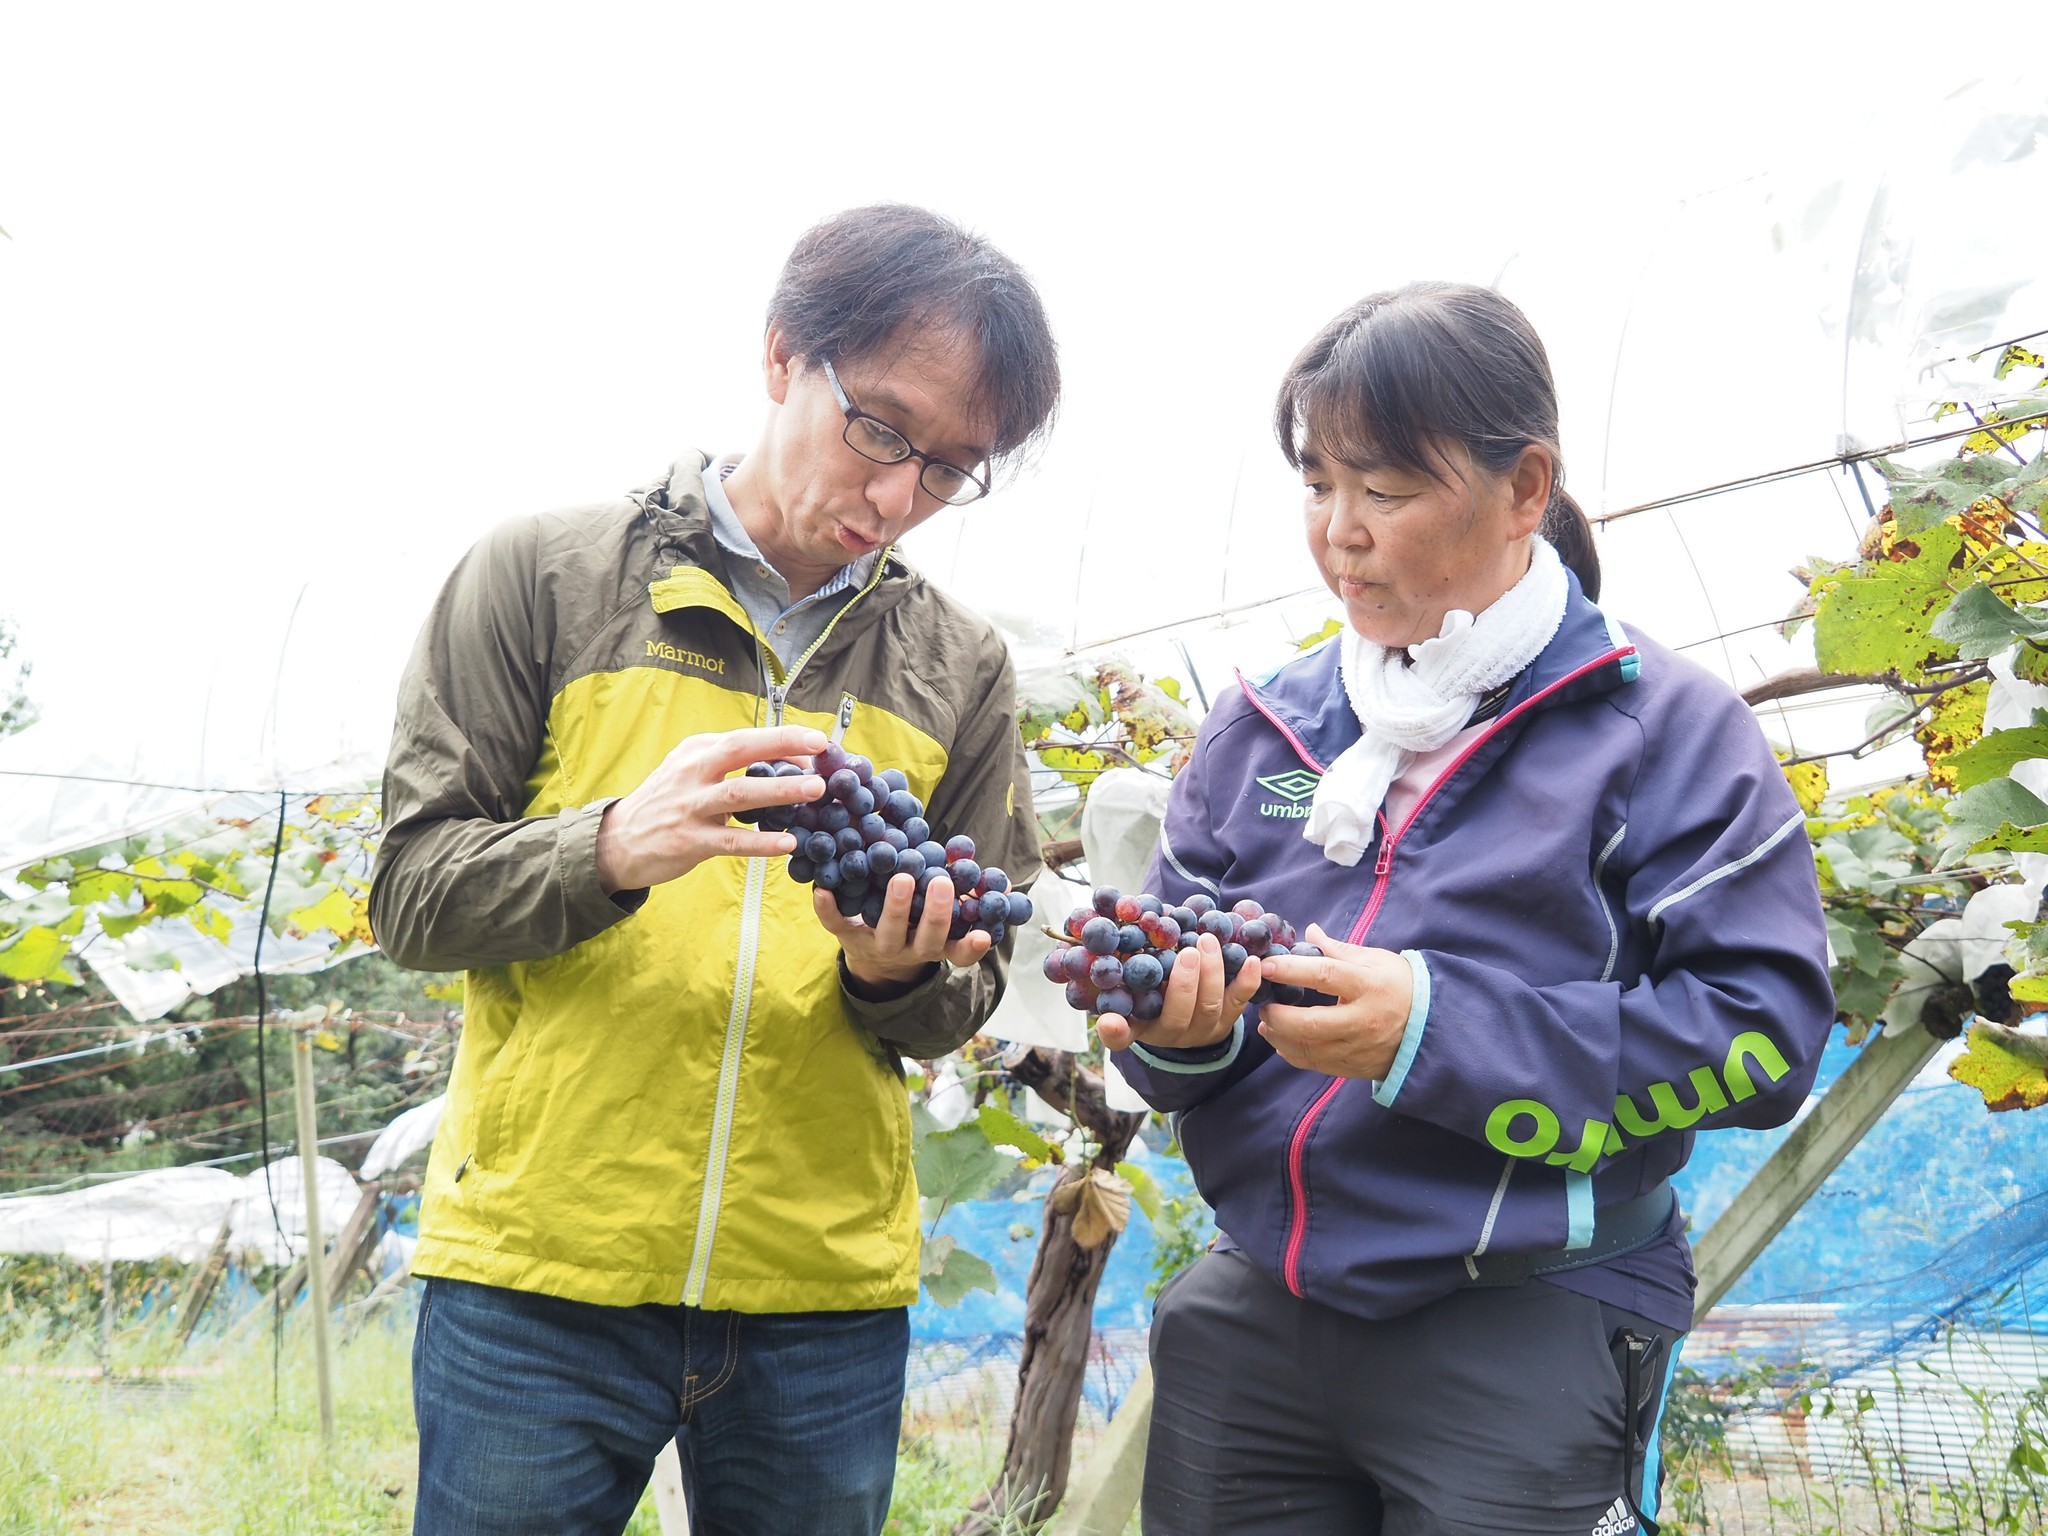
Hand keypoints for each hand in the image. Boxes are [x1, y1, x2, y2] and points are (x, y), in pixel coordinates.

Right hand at [594, 725, 828, 892]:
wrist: (620, 840)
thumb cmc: (668, 802)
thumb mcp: (691, 771)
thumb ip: (731, 765)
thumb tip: (789, 762)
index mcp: (697, 751)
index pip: (744, 737)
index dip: (782, 737)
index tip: (817, 741)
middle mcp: (692, 772)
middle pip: (740, 751)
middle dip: (782, 747)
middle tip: (820, 755)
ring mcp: (690, 807)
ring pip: (739, 794)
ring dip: (780, 791)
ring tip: (814, 792)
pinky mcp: (689, 841)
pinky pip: (732, 840)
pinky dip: (761, 842)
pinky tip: (787, 844)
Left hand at [816, 870, 991, 991]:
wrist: (873, 957)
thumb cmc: (916, 924)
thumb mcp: (939, 917)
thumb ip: (960, 894)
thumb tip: (984, 869)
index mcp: (937, 945)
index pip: (959, 952)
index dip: (971, 947)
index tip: (982, 934)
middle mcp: (911, 950)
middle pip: (927, 938)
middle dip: (936, 912)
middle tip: (941, 883)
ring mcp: (879, 946)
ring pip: (889, 933)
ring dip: (896, 907)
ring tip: (901, 879)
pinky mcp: (848, 938)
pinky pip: (837, 925)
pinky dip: (828, 908)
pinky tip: (822, 889)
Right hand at [1095, 933, 1262, 1053]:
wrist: (1183, 1007)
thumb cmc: (1147, 985)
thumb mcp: (1130, 978)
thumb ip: (1119, 959)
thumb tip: (1118, 911)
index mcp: (1137, 1026)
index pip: (1120, 1035)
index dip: (1115, 1030)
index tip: (1111, 1021)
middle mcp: (1167, 1034)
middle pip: (1176, 1017)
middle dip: (1183, 985)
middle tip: (1188, 953)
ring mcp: (1200, 1029)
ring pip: (1209, 1007)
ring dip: (1212, 974)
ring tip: (1208, 942)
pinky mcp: (1226, 1019)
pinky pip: (1239, 1002)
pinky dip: (1247, 981)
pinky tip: (1252, 960)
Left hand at [1252, 924, 1412, 1079]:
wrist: (1430, 1026)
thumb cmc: (1400, 986)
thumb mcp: (1376, 961)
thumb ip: (1339, 949)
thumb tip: (1310, 931)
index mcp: (1369, 986)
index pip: (1325, 976)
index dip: (1292, 970)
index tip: (1267, 965)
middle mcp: (1363, 1020)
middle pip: (1310, 1023)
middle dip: (1278, 1014)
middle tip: (1263, 1003)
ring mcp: (1358, 1048)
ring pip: (1308, 1048)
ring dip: (1279, 1036)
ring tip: (1266, 1022)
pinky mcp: (1354, 1067)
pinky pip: (1314, 1064)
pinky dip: (1292, 1053)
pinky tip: (1281, 1040)